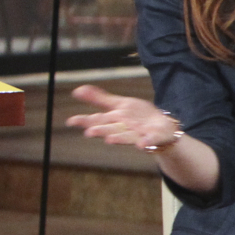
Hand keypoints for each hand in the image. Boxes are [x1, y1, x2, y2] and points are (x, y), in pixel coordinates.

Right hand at [67, 85, 183, 152]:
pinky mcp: (154, 137)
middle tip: (89, 132)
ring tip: (109, 140)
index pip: (97, 120)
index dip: (85, 121)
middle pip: (110, 129)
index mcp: (114, 120)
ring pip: (126, 137)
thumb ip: (100, 99)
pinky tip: (141, 144)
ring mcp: (138, 134)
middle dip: (101, 130)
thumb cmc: (137, 117)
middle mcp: (124, 129)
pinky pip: (149, 140)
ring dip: (118, 138)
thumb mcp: (119, 104)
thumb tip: (77, 89)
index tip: (71, 121)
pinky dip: (145, 142)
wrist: (163, 128)